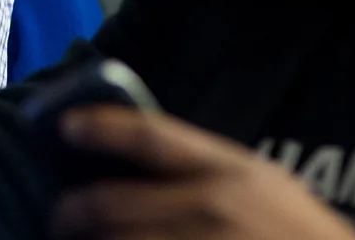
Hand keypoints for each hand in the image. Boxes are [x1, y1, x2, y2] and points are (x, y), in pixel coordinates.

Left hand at [51, 107, 354, 239]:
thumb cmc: (294, 230)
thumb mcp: (261, 184)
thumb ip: (204, 169)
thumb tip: (126, 160)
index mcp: (228, 170)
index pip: (149, 136)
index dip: (100, 127)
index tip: (64, 125)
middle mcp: (210, 209)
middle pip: (109, 203)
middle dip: (70, 211)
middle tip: (60, 216)